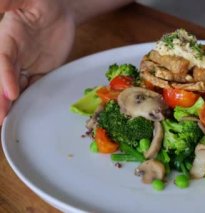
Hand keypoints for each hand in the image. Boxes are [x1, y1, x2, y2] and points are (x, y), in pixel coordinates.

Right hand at [0, 0, 75, 124]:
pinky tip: (25, 112)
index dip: (4, 76)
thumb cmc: (41, 2)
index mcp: (7, 38)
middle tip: (1, 117)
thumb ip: (7, 3)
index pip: (2, 60)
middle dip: (0, 98)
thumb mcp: (23, 0)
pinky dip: (29, 99)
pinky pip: (34, 86)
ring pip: (16, 87)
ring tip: (7, 121)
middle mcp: (13, 55)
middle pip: (4, 79)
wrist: (60, 11)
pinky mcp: (41, 71)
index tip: (10, 92)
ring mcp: (26, 65)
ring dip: (11, 104)